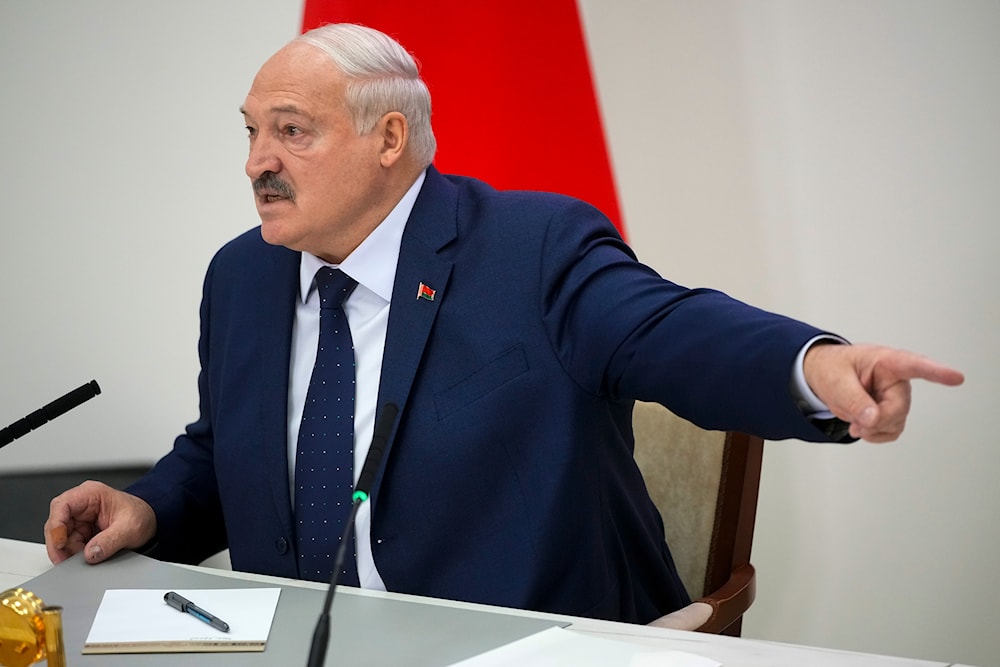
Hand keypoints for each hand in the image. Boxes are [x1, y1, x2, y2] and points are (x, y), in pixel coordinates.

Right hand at [44, 480, 156, 564]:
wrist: (151, 521)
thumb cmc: (141, 516)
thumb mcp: (129, 529)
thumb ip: (110, 541)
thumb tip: (90, 553)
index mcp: (91, 493)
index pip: (61, 506)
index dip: (56, 526)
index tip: (60, 544)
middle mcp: (81, 504)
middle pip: (56, 524)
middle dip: (60, 545)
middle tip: (65, 561)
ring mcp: (80, 518)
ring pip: (61, 537)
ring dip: (68, 551)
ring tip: (83, 559)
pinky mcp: (82, 530)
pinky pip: (70, 544)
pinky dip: (74, 554)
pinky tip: (85, 558)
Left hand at [803, 343, 963, 442]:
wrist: (823, 376)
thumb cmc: (832, 369)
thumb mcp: (836, 381)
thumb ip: (854, 399)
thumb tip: (873, 419)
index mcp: (886, 362)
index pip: (915, 366)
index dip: (937, 372)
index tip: (956, 377)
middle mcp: (896, 380)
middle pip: (899, 408)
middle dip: (876, 420)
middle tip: (856, 421)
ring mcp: (896, 397)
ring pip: (896, 423)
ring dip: (873, 429)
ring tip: (855, 421)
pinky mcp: (891, 412)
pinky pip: (891, 431)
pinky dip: (875, 435)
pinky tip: (862, 427)